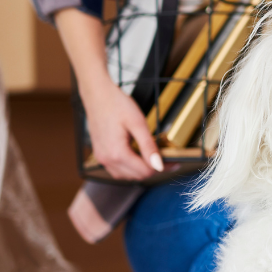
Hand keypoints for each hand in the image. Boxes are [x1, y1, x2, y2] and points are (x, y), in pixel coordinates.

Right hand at [55, 8, 163, 180]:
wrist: (97, 95)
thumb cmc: (116, 104)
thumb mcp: (137, 123)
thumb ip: (148, 146)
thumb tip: (159, 165)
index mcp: (117, 153)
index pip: (145, 172)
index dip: (162, 167)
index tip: (174, 161)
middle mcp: (107, 160)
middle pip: (137, 176)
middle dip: (153, 169)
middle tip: (166, 157)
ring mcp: (101, 158)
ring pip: (126, 176)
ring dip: (141, 170)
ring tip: (152, 155)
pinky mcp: (100, 154)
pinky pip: (117, 170)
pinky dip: (129, 167)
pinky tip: (137, 155)